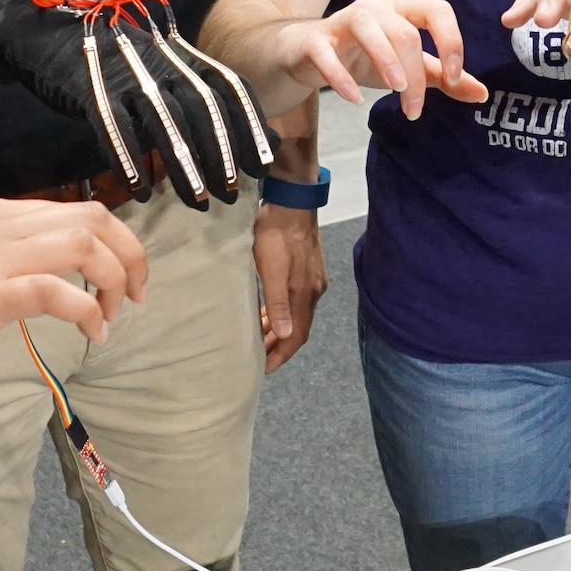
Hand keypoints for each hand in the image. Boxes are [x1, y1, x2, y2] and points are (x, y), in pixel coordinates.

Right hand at [0, 0, 273, 209]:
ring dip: (184, 165)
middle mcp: (159, 61)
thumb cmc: (117, 67)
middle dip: (220, 152)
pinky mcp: (88, 86)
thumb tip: (268, 135)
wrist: (47, 35)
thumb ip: (212, 101)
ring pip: (162, 120)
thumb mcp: (169, 75)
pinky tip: (142, 191)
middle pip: (199, 106)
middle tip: (231, 193)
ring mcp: (123, 72)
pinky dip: (129, 159)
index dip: (249, 126)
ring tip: (199, 202)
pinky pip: (113, 126)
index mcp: (183, 56)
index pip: (228, 87)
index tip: (263, 166)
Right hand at [0, 196, 147, 359]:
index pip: (74, 212)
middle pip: (94, 221)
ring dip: (115, 283)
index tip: (124, 275)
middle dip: (131, 256)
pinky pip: (58, 293)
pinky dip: (87, 312)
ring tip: (115, 317)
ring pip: (86, 246)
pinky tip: (91, 333)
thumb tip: (16, 293)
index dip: (113, 240)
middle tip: (138, 296)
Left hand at [254, 203, 326, 372]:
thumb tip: (284, 334)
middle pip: (297, 328)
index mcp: (304, 295)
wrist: (292, 201)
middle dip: (278, 345)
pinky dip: (281, 313)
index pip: (296, 336)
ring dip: (278, 329)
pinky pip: (294, 302)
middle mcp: (313, 292)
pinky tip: (267, 311)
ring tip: (258, 337)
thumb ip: (277, 302)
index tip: (264, 369)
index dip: (281, 355)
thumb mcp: (271, 268)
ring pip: (295, 315)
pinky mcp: (307, 271)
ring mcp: (312, 281)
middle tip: (256, 357)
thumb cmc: (275, 234)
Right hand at [272, 0, 488, 119]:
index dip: (451, 41)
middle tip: (414, 110)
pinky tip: (354, 99)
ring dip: (387, 62)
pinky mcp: (316, 40)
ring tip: (395, 91)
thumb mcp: (408, 68)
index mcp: (403, 9)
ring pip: (370, 30)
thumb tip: (480, 93)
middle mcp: (376, 8)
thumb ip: (442, 78)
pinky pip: (328, 54)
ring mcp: (344, 21)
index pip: (437, 10)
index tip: (454, 78)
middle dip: (414, 74)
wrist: (308, 55)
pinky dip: (341, 77)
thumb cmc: (363, 57)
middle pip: (404, 32)